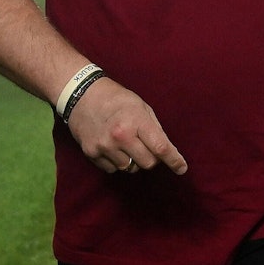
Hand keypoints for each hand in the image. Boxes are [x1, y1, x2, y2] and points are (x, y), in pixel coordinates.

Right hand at [65, 77, 187, 175]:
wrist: (81, 94)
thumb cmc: (116, 99)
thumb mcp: (140, 106)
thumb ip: (154, 128)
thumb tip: (165, 151)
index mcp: (136, 121)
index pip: (161, 148)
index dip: (174, 160)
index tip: (182, 168)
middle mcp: (121, 136)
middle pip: (148, 163)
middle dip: (151, 158)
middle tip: (145, 146)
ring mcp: (105, 146)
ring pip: (130, 169)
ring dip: (132, 160)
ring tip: (125, 143)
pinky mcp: (92, 153)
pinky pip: (113, 169)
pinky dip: (116, 162)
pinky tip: (111, 147)